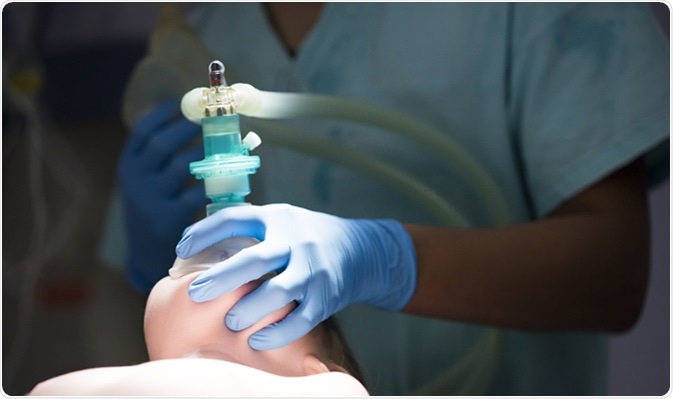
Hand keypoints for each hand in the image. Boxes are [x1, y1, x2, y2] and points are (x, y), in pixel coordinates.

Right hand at [118, 99, 206, 291]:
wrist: (146, 257)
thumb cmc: (154, 211)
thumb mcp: (145, 184)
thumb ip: (160, 160)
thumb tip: (197, 124)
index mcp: (127, 167)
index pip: (141, 132)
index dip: (161, 114)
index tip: (180, 102)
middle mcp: (135, 181)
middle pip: (162, 144)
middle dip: (188, 127)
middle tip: (209, 119)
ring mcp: (150, 200)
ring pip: (181, 166)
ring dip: (205, 153)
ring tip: (222, 145)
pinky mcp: (169, 218)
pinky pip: (196, 193)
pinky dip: (213, 183)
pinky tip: (226, 176)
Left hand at [175, 203, 416, 349]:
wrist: (360, 250)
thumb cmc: (305, 238)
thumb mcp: (280, 222)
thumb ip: (248, 232)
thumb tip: (197, 252)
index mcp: (276, 218)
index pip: (234, 218)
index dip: (204, 232)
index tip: (181, 248)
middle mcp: (295, 242)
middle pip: (255, 258)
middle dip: (222, 277)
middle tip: (195, 292)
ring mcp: (313, 270)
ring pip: (279, 291)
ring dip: (251, 308)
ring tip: (231, 321)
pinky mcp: (326, 297)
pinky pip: (300, 320)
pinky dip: (277, 332)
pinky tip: (256, 339)